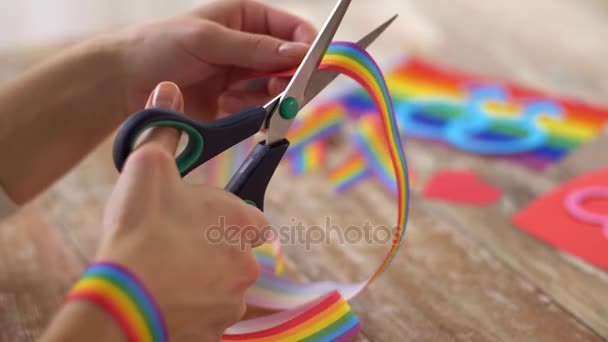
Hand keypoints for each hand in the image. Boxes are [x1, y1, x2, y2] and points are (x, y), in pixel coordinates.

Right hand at [97, 82, 268, 339]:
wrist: (125, 294)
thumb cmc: (142, 225)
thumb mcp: (150, 165)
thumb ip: (165, 129)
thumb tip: (168, 88)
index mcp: (240, 221)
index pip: (255, 219)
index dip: (231, 218)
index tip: (206, 220)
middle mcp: (247, 262)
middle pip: (237, 254)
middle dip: (213, 251)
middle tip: (176, 247)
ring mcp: (232, 300)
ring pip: (223, 286)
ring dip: (202, 280)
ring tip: (164, 273)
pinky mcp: (215, 331)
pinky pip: (208, 316)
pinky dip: (190, 308)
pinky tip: (163, 298)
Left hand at [112, 0, 316, 118]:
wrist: (123, 82)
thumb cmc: (160, 46)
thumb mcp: (207, 39)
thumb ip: (253, 48)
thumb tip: (297, 53)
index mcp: (246, 18)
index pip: (291, 28)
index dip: (306, 45)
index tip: (313, 64)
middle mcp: (248, 47)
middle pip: (288, 63)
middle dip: (291, 76)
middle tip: (288, 89)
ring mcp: (240, 77)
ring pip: (275, 89)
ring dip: (273, 97)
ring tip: (257, 100)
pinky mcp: (231, 104)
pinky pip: (255, 110)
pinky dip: (252, 113)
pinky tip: (231, 107)